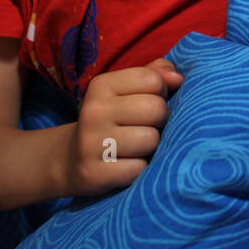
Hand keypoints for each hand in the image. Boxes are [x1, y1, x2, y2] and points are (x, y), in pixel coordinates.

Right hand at [65, 58, 181, 196]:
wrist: (71, 159)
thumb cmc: (111, 119)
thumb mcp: (126, 90)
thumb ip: (155, 75)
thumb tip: (177, 78)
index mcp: (101, 85)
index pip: (153, 80)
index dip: (160, 93)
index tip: (146, 104)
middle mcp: (93, 111)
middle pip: (156, 109)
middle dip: (159, 120)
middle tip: (144, 127)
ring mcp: (91, 143)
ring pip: (151, 140)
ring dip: (151, 147)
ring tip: (136, 147)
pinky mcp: (94, 173)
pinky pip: (139, 169)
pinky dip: (139, 169)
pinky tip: (126, 165)